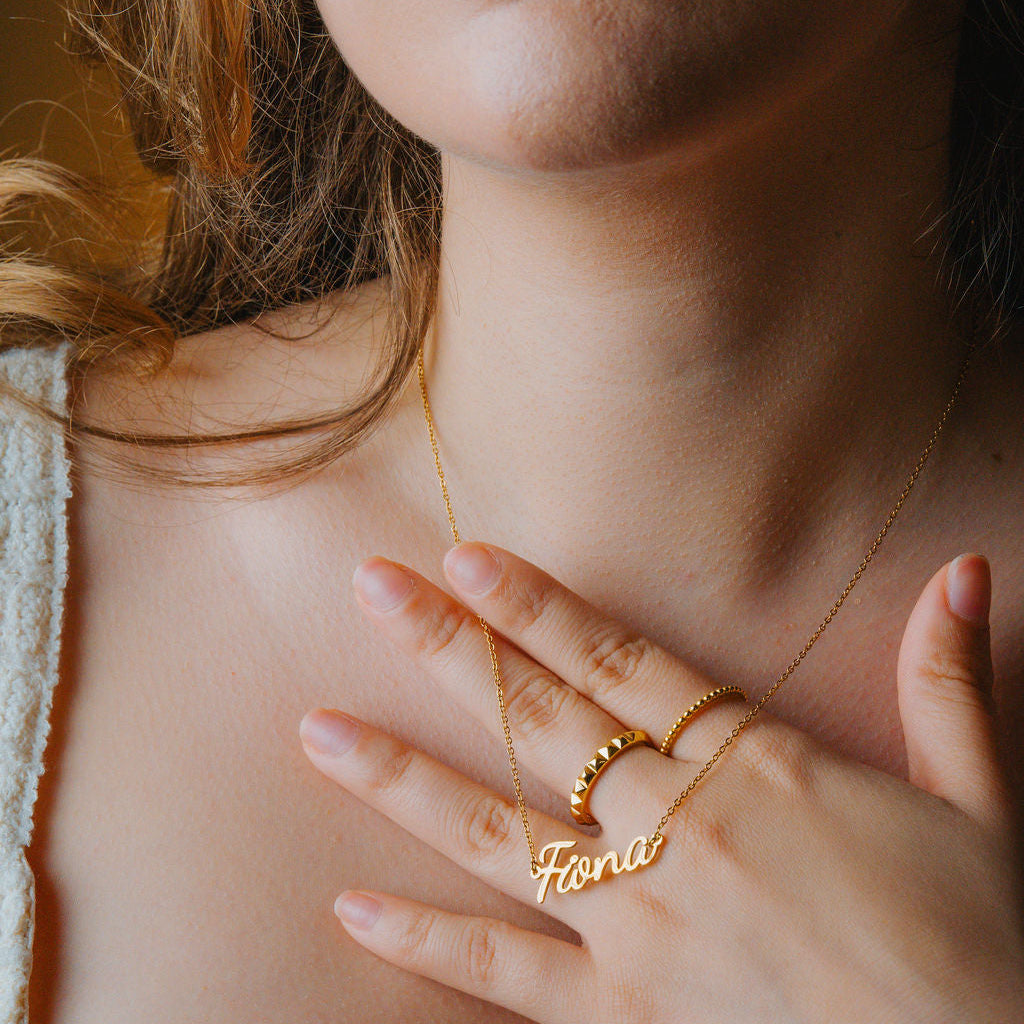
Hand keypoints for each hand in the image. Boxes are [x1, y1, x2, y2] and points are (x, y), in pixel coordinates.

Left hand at [299, 544, 1023, 1022]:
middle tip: (370, 589)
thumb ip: (949, 681)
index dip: (535, 605)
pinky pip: (507, 975)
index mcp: (755, 766)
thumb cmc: (979, 939)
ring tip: (317, 731)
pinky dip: (425, 945)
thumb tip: (969, 571)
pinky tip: (352, 911)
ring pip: (496, 833)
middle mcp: (678, 831)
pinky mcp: (626, 1015)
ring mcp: (641, 924)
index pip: (619, 661)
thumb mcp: (980, 799)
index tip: (463, 557)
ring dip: (401, 777)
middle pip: (539, 720)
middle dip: (447, 647)